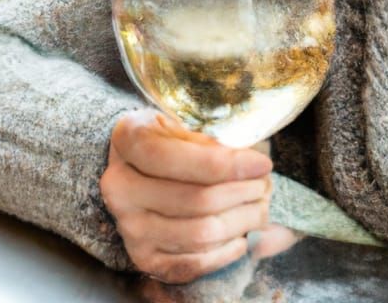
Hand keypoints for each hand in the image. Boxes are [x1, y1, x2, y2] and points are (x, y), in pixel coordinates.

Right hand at [100, 110, 273, 283]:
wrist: (137, 166)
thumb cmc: (171, 138)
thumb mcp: (186, 123)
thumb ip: (214, 140)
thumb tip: (254, 162)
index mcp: (130, 141)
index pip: (179, 159)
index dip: (227, 165)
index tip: (263, 163)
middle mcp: (121, 188)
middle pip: (197, 200)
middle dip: (243, 193)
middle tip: (266, 183)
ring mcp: (129, 227)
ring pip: (199, 233)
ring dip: (241, 221)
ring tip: (260, 206)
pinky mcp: (142, 258)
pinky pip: (191, 264)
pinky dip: (225, 252)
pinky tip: (242, 236)